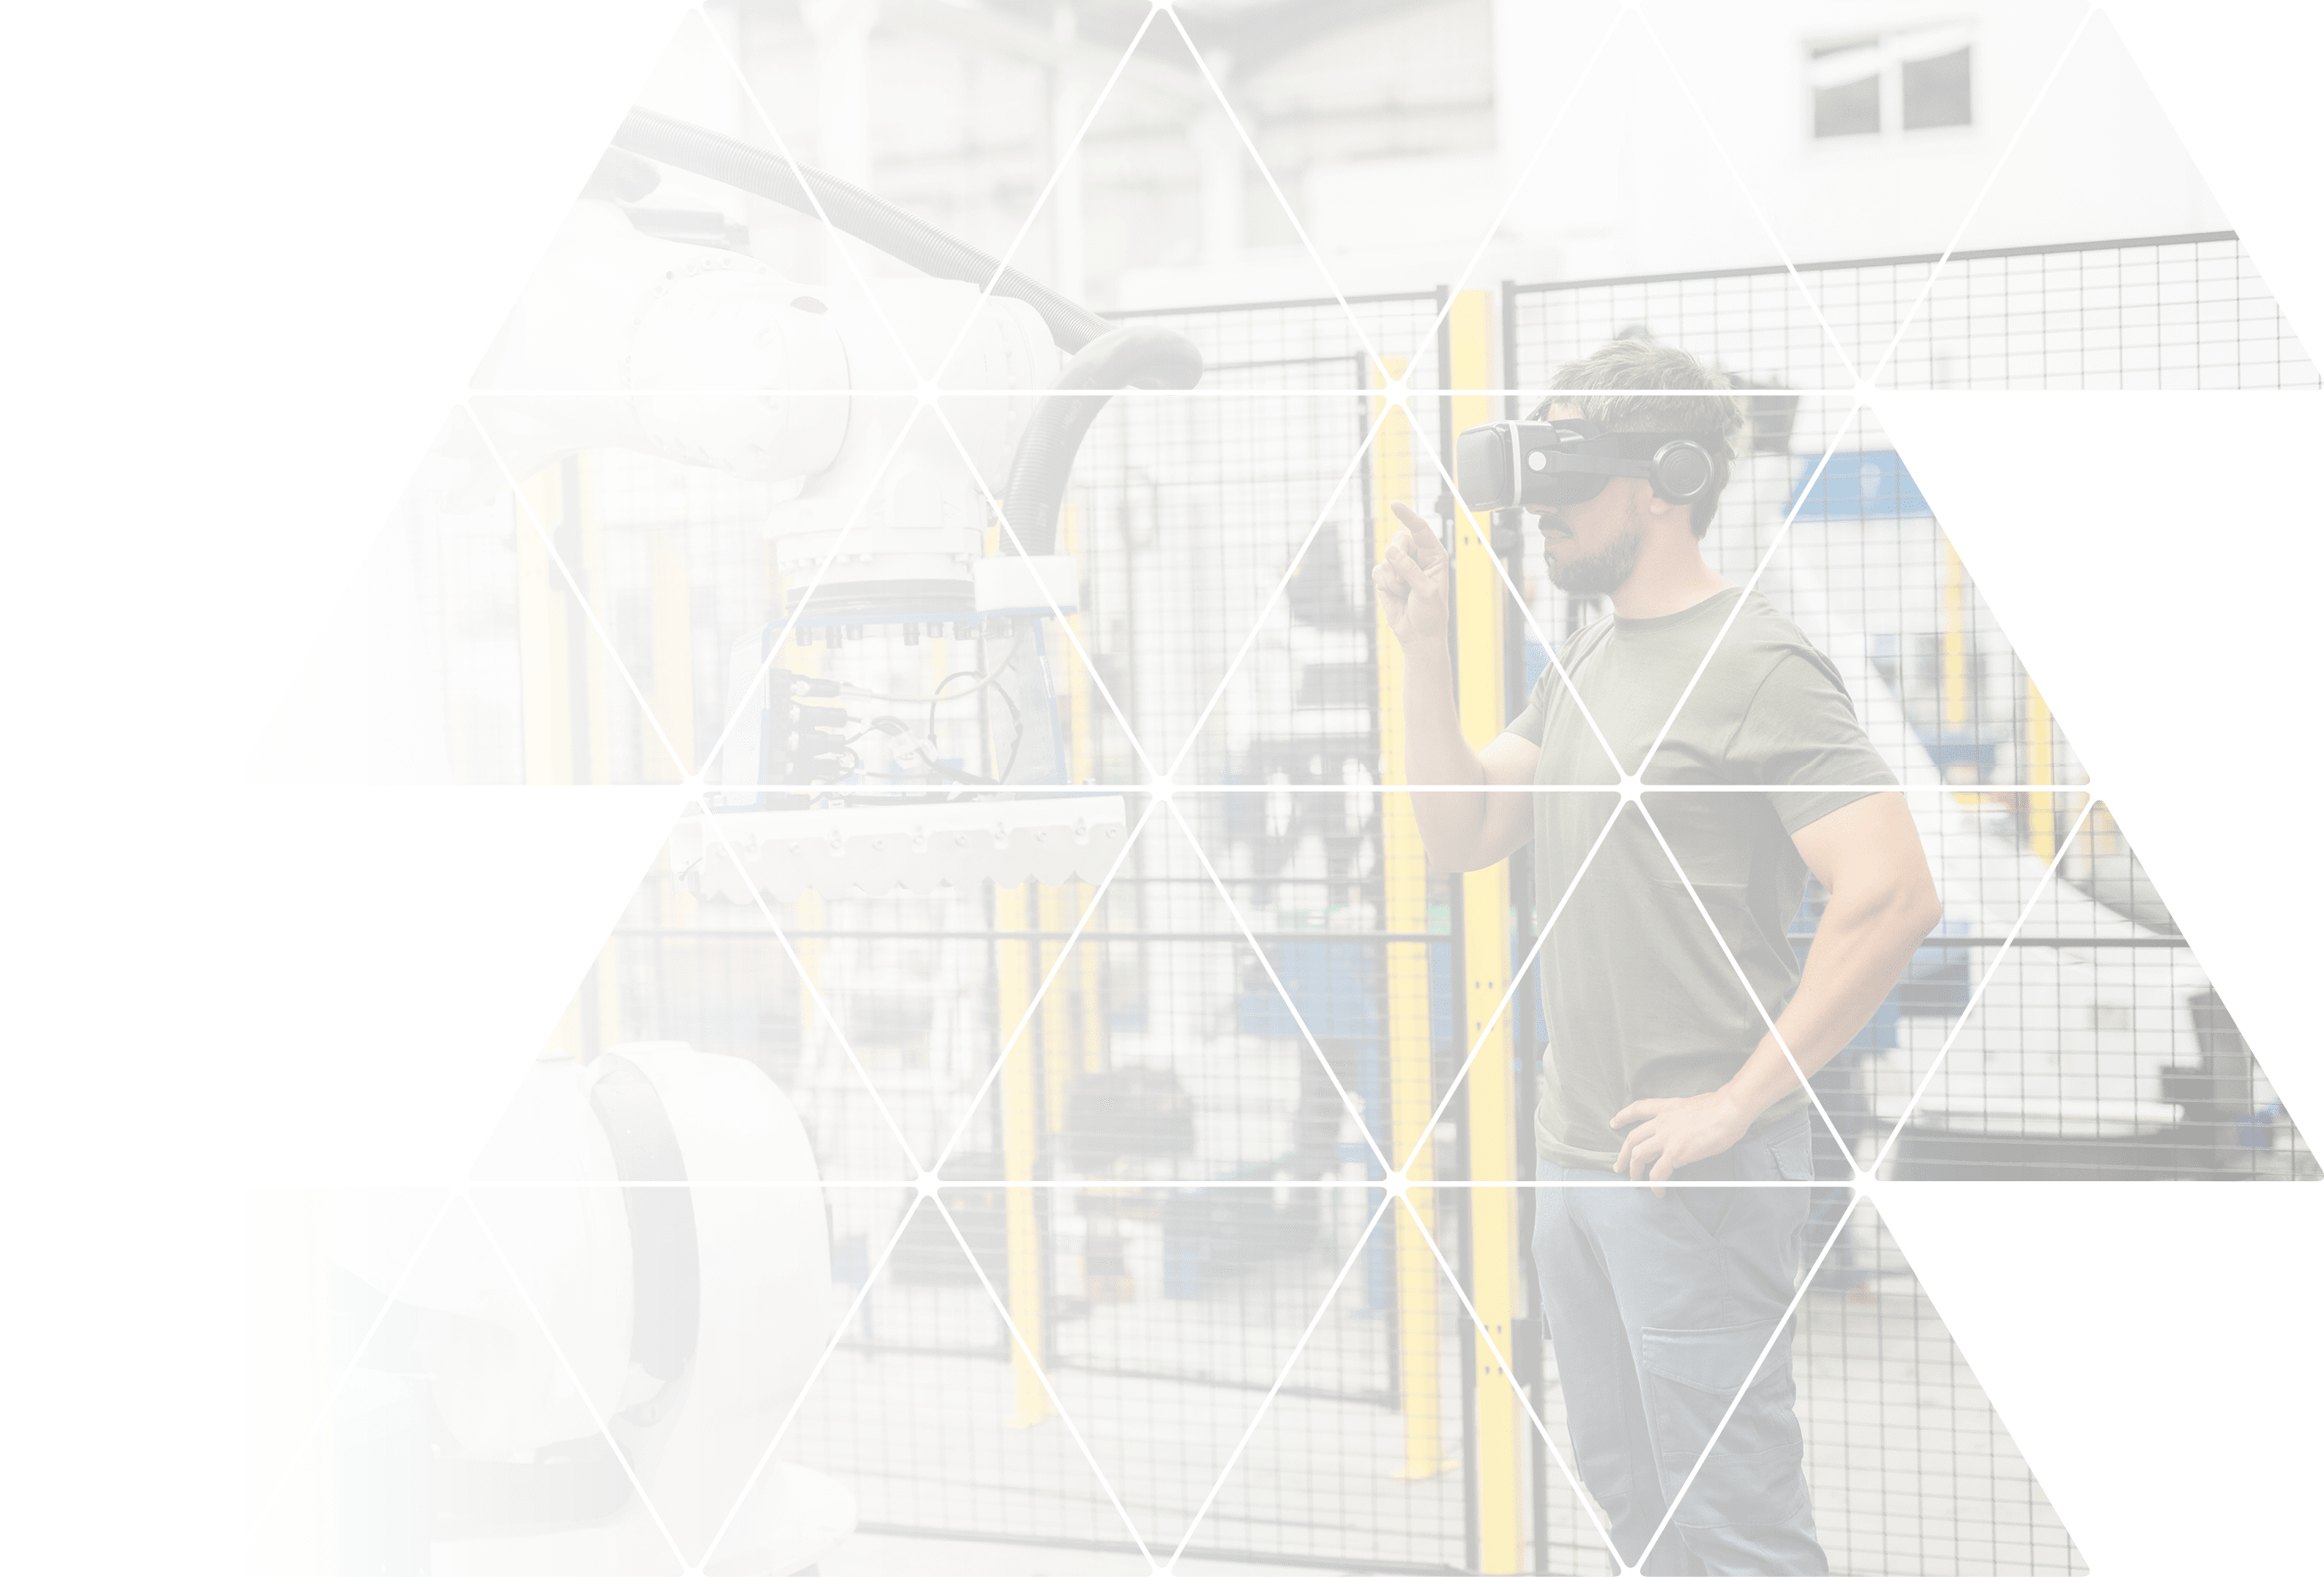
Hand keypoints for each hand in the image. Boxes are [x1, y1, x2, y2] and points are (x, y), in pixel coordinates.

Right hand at [1371, 501, 1448, 647]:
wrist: (1419, 636)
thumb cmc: (1431, 613)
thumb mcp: (1426, 590)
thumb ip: (1409, 569)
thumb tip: (1389, 550)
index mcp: (1434, 555)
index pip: (1420, 529)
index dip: (1407, 516)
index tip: (1395, 504)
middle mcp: (1417, 557)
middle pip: (1399, 540)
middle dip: (1398, 558)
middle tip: (1404, 579)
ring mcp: (1400, 567)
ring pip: (1386, 557)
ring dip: (1393, 578)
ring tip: (1403, 592)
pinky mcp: (1386, 578)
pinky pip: (1377, 571)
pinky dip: (1384, 584)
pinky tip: (1395, 595)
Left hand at [1610, 1089, 1752, 1196]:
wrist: (1729, 1110)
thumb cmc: (1722, 1106)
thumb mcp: (1696, 1104)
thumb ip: (1686, 1114)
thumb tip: (1690, 1124)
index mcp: (1667, 1108)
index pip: (1638, 1108)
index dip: (1623, 1116)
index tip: (1613, 1122)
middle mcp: (1662, 1122)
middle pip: (1633, 1138)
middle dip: (1622, 1154)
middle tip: (1618, 1166)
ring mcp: (1666, 1138)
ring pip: (1638, 1156)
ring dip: (1634, 1171)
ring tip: (1635, 1182)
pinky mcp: (1675, 1153)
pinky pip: (1658, 1174)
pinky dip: (1655, 1185)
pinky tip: (1659, 1192)